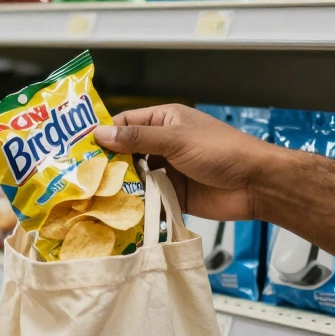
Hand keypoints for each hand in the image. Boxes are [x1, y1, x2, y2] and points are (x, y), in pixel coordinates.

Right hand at [95, 104, 281, 221]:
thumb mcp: (175, 140)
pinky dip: (137, 205)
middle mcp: (164, 145)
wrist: (256, 184)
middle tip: (79, 178)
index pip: (125, 124)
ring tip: (92, 198)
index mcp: (164, 122)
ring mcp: (168, 171)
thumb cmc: (220, 151)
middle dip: (107, 165)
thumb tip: (99, 134)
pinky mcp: (174, 196)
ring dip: (120, 187)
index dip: (103, 134)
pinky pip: (149, 199)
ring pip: (136, 178)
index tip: (78, 148)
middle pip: (126, 154)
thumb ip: (137, 139)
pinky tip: (117, 213)